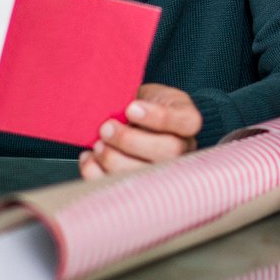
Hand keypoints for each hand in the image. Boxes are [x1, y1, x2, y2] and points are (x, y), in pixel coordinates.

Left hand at [79, 84, 201, 177]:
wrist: (135, 119)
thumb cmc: (143, 104)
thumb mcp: (149, 93)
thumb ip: (140, 100)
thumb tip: (117, 109)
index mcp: (188, 123)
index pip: (187, 123)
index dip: (158, 117)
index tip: (131, 108)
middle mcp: (182, 150)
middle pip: (168, 151)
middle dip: (130, 140)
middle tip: (106, 127)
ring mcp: (163, 171)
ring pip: (145, 173)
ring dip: (113, 158)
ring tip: (99, 144)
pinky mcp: (137, 185)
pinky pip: (117, 186)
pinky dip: (97, 172)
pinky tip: (91, 157)